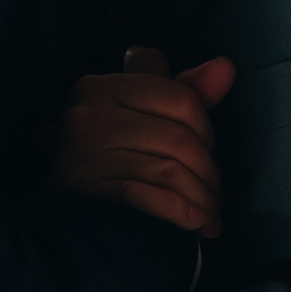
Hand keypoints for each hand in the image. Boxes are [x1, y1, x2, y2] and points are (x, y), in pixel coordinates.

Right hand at [50, 47, 235, 235]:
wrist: (64, 224)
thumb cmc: (109, 159)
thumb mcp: (142, 115)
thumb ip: (185, 89)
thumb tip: (226, 67)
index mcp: (100, 87)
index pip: (179, 97)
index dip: (206, 128)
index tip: (208, 151)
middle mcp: (89, 113)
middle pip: (180, 137)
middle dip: (209, 170)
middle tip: (215, 194)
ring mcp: (87, 153)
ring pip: (171, 171)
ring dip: (202, 199)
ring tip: (209, 216)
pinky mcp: (91, 193)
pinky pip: (153, 197)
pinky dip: (181, 212)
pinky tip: (194, 223)